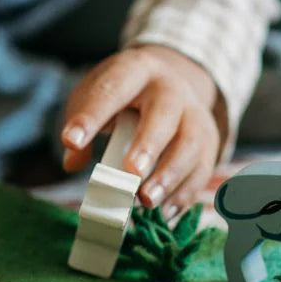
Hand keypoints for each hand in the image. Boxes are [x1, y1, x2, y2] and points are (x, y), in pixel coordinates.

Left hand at [60, 45, 223, 217]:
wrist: (169, 79)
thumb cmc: (123, 93)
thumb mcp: (94, 94)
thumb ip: (80, 123)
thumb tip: (72, 161)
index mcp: (135, 69)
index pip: (112, 90)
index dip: (92, 116)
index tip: (71, 141)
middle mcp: (170, 88)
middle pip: (164, 114)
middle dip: (148, 145)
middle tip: (131, 174)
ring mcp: (194, 113)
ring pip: (191, 144)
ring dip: (169, 176)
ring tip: (146, 201)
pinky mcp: (208, 139)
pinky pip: (203, 167)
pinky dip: (185, 192)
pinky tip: (164, 212)